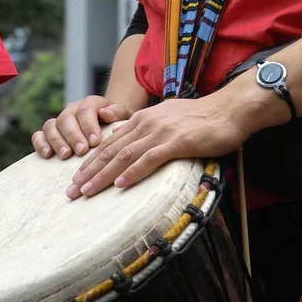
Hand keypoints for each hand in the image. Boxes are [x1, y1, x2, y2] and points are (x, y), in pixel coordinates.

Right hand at [31, 95, 133, 158]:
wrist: (110, 127)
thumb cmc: (119, 124)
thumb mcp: (125, 116)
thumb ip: (118, 113)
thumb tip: (106, 113)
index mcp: (92, 103)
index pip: (87, 110)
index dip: (89, 125)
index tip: (95, 141)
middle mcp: (72, 110)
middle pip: (66, 118)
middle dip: (73, 135)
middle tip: (81, 151)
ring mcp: (59, 121)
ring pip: (51, 125)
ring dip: (57, 141)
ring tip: (66, 155)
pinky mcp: (50, 133)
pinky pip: (39, 135)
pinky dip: (40, 143)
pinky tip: (47, 155)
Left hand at [65, 95, 252, 198]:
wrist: (229, 109)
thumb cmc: (202, 119)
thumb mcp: (169, 121)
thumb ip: (150, 132)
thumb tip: (134, 146)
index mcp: (142, 120)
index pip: (109, 144)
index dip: (91, 162)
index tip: (76, 179)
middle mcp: (146, 124)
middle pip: (110, 151)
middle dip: (88, 172)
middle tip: (72, 192)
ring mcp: (161, 132)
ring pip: (124, 156)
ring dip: (103, 176)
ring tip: (87, 192)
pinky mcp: (177, 142)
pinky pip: (150, 159)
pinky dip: (133, 172)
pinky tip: (121, 184)